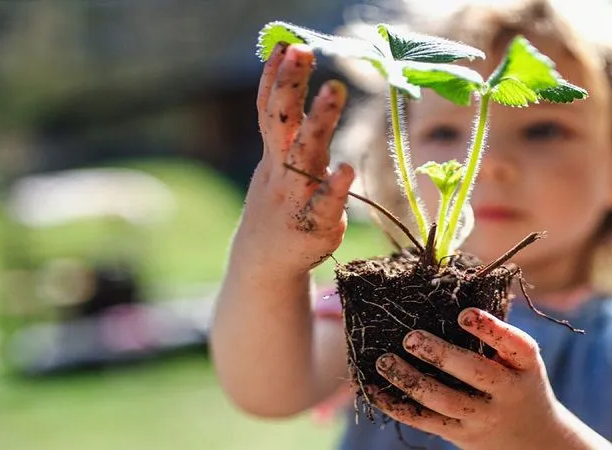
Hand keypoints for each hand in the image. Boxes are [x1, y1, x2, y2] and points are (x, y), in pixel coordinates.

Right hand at [237, 42, 354, 274]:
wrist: (266, 264)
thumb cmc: (280, 203)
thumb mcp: (277, 164)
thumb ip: (286, 127)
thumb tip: (291, 79)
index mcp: (274, 155)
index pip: (270, 109)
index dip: (275, 78)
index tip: (286, 45)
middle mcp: (281, 171)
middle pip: (283, 122)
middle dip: (290, 85)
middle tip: (303, 52)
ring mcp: (296, 197)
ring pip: (305, 155)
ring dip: (318, 122)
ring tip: (332, 90)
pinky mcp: (315, 225)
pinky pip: (324, 205)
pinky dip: (334, 188)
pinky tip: (346, 169)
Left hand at [370, 307, 566, 449]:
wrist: (531, 437)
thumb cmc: (515, 379)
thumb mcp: (518, 358)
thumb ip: (492, 332)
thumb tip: (445, 286)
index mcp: (525, 365)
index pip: (516, 345)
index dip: (491, 329)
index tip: (463, 313)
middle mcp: (507, 392)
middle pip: (476, 374)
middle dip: (441, 355)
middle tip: (410, 338)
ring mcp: (483, 416)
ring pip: (444, 401)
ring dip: (410, 381)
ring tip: (384, 361)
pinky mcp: (460, 433)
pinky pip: (424, 421)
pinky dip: (396, 406)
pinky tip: (373, 389)